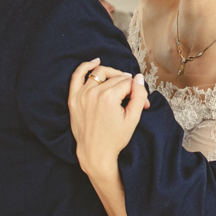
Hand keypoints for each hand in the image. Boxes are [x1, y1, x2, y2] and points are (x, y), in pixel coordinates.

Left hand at [68, 59, 148, 175]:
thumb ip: (139, 96)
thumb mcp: (133, 119)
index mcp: (109, 98)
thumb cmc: (114, 139)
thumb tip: (138, 78)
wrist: (95, 154)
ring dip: (112, 74)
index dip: (137, 91)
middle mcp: (94, 93)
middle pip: (116, 78)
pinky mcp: (74, 99)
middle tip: (133, 97)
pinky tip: (96, 62)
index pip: (128, 83)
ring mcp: (82, 95)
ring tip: (119, 80)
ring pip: (100, 73)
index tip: (141, 102)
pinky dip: (86, 66)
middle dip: (128, 85)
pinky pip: (77, 76)